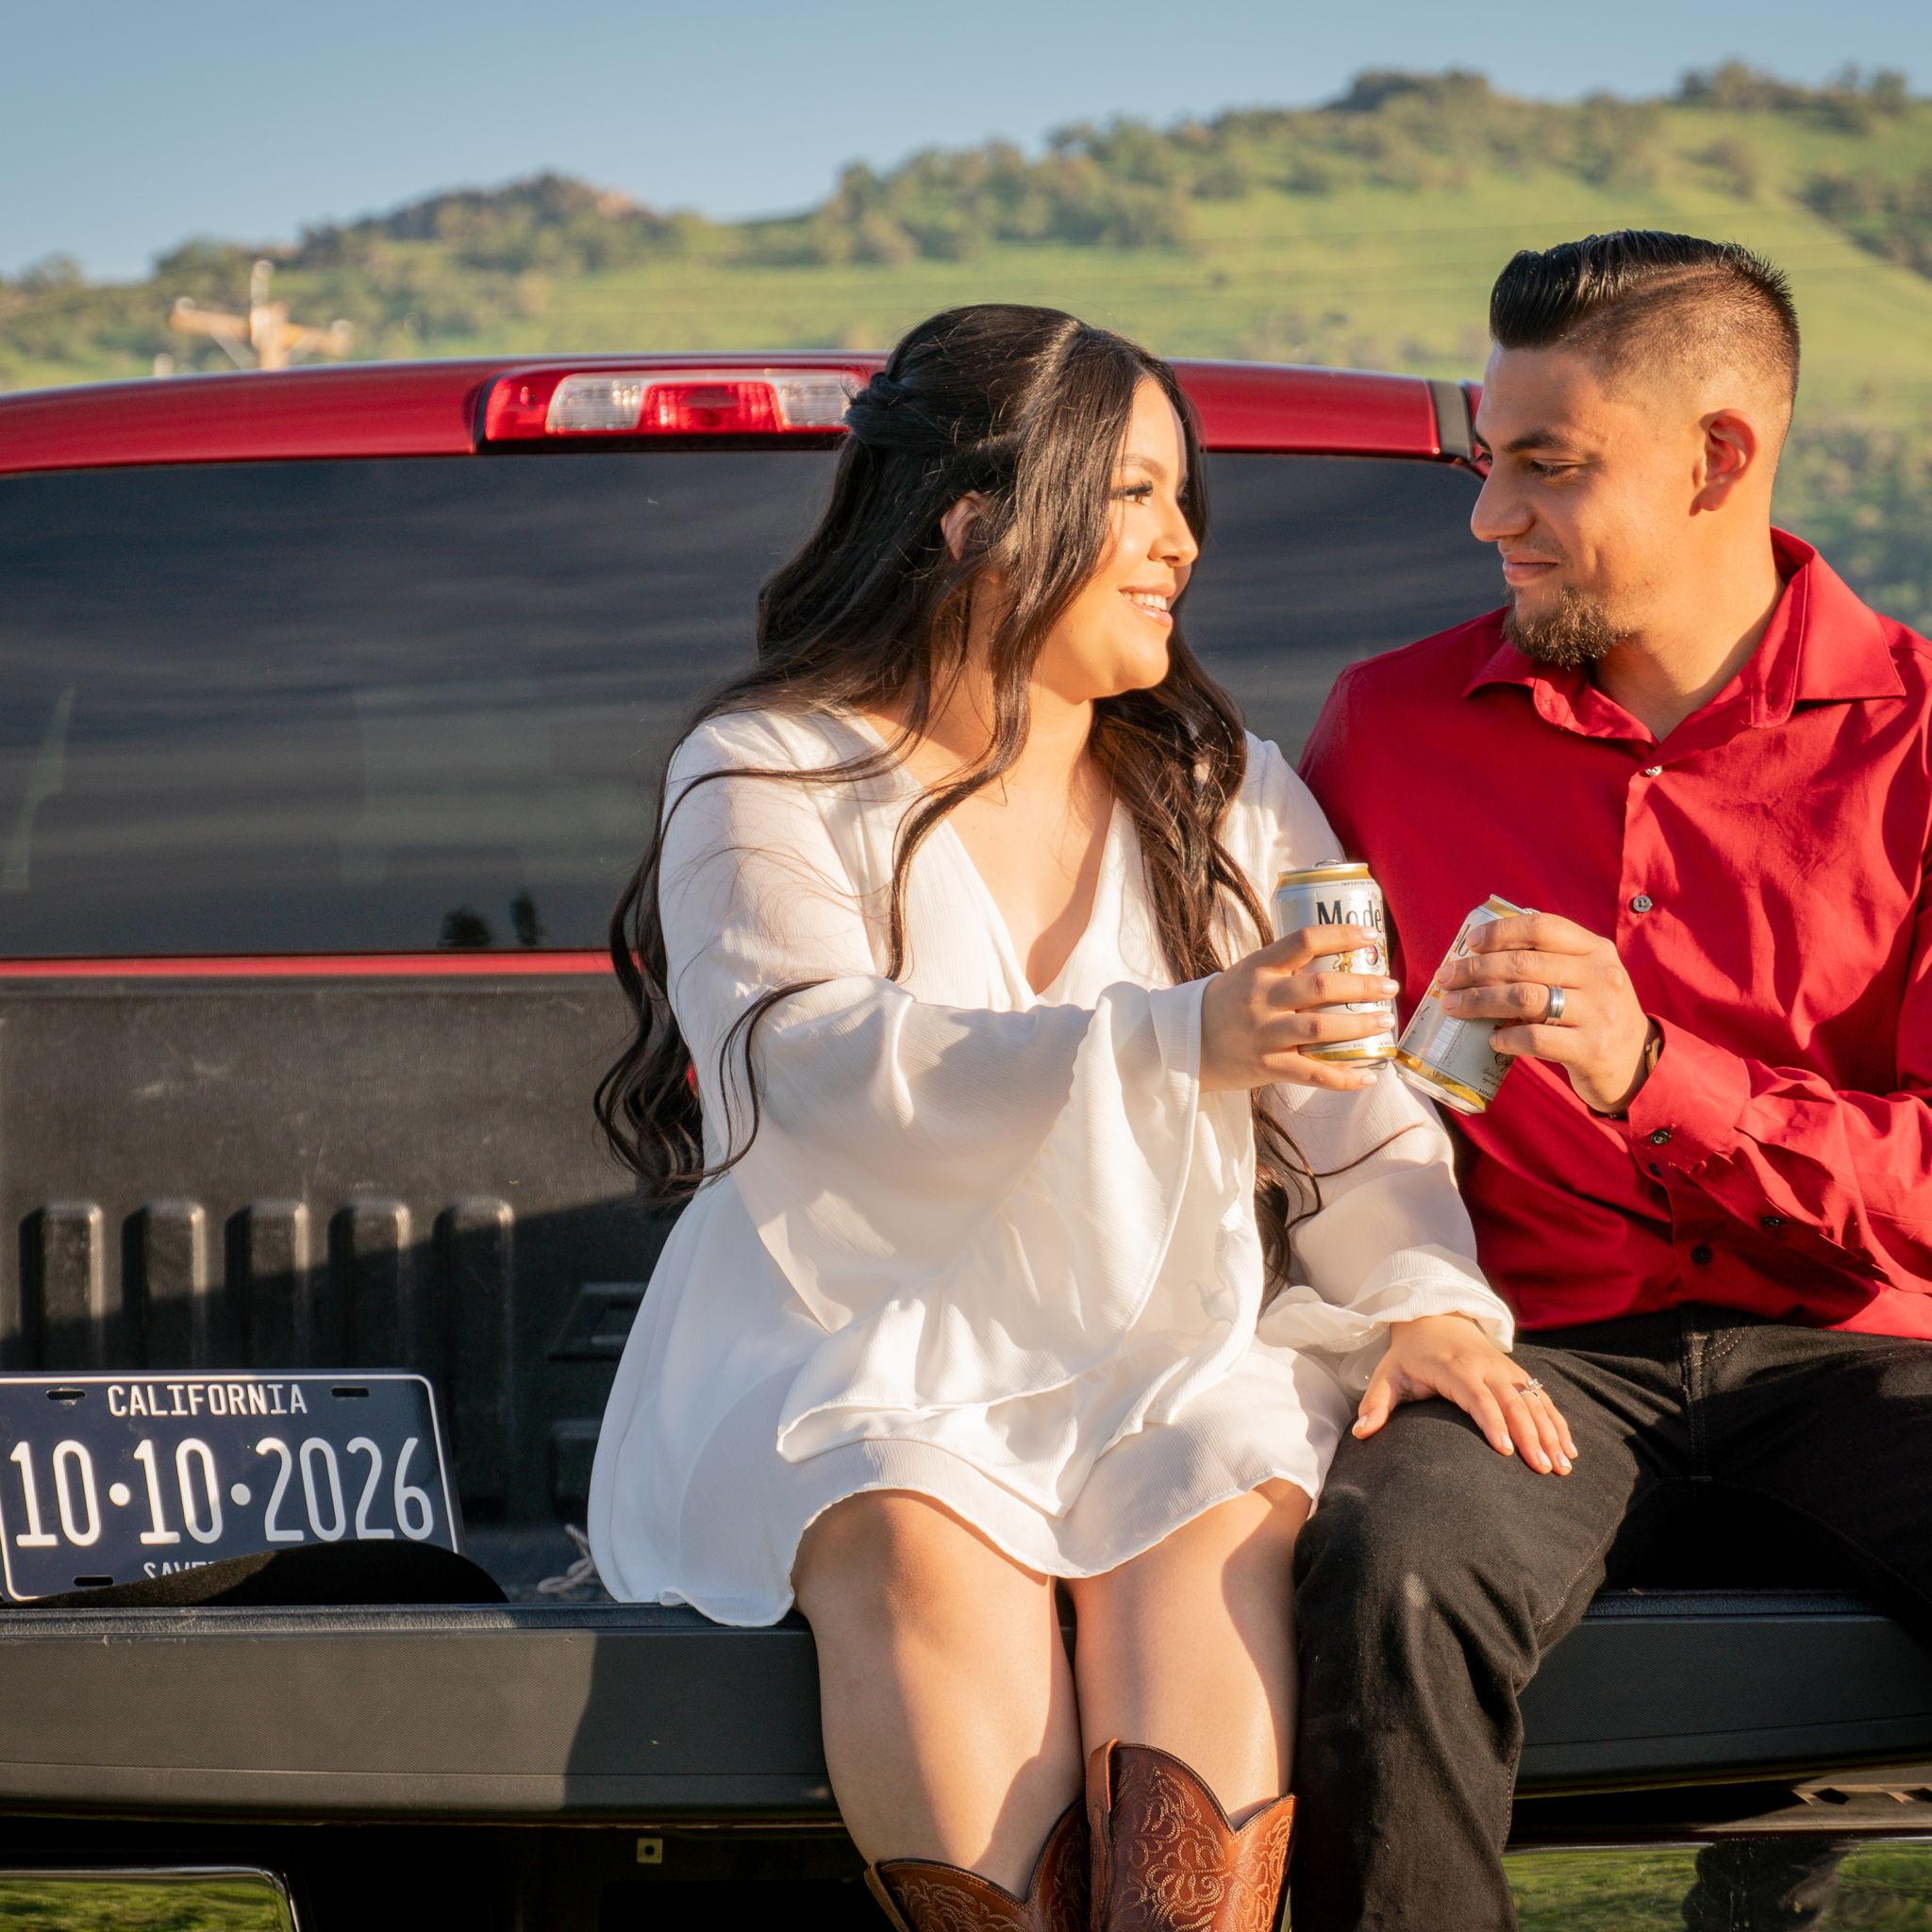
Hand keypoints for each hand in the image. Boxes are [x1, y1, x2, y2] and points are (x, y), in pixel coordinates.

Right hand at [1200, 924, 1398, 1094]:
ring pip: (1319, 1029)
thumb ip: (1287, 967)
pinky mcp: (1267, 1067)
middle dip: (1361, 985)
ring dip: (1358, 1026)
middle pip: (1319, 987)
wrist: (1187, 1043)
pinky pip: (1311, 1073)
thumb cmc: (1229, 1003)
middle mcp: (1262, 998)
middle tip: (1389, 986)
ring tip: (1384, 1022)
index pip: (1304, 941)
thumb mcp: (1249, 973)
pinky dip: (1342, 1077)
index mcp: (1259, 968)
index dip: (1341, 935)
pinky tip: (1367, 1076)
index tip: (1371, 936)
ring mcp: (1264, 1034)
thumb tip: (1341, 955)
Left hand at [1354, 1315, 1576, 1473]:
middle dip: (1530, 1435)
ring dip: (1550, 1432)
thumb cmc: (1408, 1356)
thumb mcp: (1386, 1374)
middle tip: (1543, 1469)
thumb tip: (1361, 1432)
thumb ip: (1376, 1403)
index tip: (1506, 1451)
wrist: (1434, 1320)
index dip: (1493, 1422)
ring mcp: (1505, 1370)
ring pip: (1533, 1401)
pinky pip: (1542, 1398)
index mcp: (1454, 1368)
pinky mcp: (1516, 1374)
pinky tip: (1569, 1449)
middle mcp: (1485, 1367)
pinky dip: (1558, 1422)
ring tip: (1562, 1466)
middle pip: (1512, 1401)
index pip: (1477, 1396)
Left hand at [1436, 912, 1654, 1114]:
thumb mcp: (1587, 977)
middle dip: (1475, 970)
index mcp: (1596, 950)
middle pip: (1523, 964)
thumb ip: (1550, 961)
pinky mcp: (1590, 1048)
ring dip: (1479, 1001)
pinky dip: (1507, 1037)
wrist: (1637, 1063)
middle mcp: (1600, 975)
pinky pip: (1536, 1037)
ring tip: (1453, 1007)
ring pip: (1524, 998)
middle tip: (1445, 979)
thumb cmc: (1594, 1014)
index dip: (1501, 932)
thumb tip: (1479, 956)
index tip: (1470, 943)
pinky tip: (1492, 1039)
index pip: (1542, 927)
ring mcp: (1598, 1012)